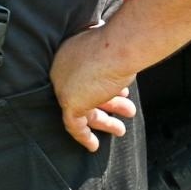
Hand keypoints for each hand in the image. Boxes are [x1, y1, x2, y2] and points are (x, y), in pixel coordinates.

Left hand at [49, 24, 137, 152]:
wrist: (119, 47)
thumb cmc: (122, 42)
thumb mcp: (114, 48)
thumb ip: (110, 57)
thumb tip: (124, 54)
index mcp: (71, 54)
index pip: (84, 77)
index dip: (105, 88)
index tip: (124, 93)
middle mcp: (63, 70)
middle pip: (84, 93)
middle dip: (108, 104)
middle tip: (127, 109)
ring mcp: (64, 86)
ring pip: (83, 109)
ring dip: (104, 121)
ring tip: (121, 130)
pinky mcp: (69, 102)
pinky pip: (73, 124)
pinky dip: (83, 136)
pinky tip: (93, 146)